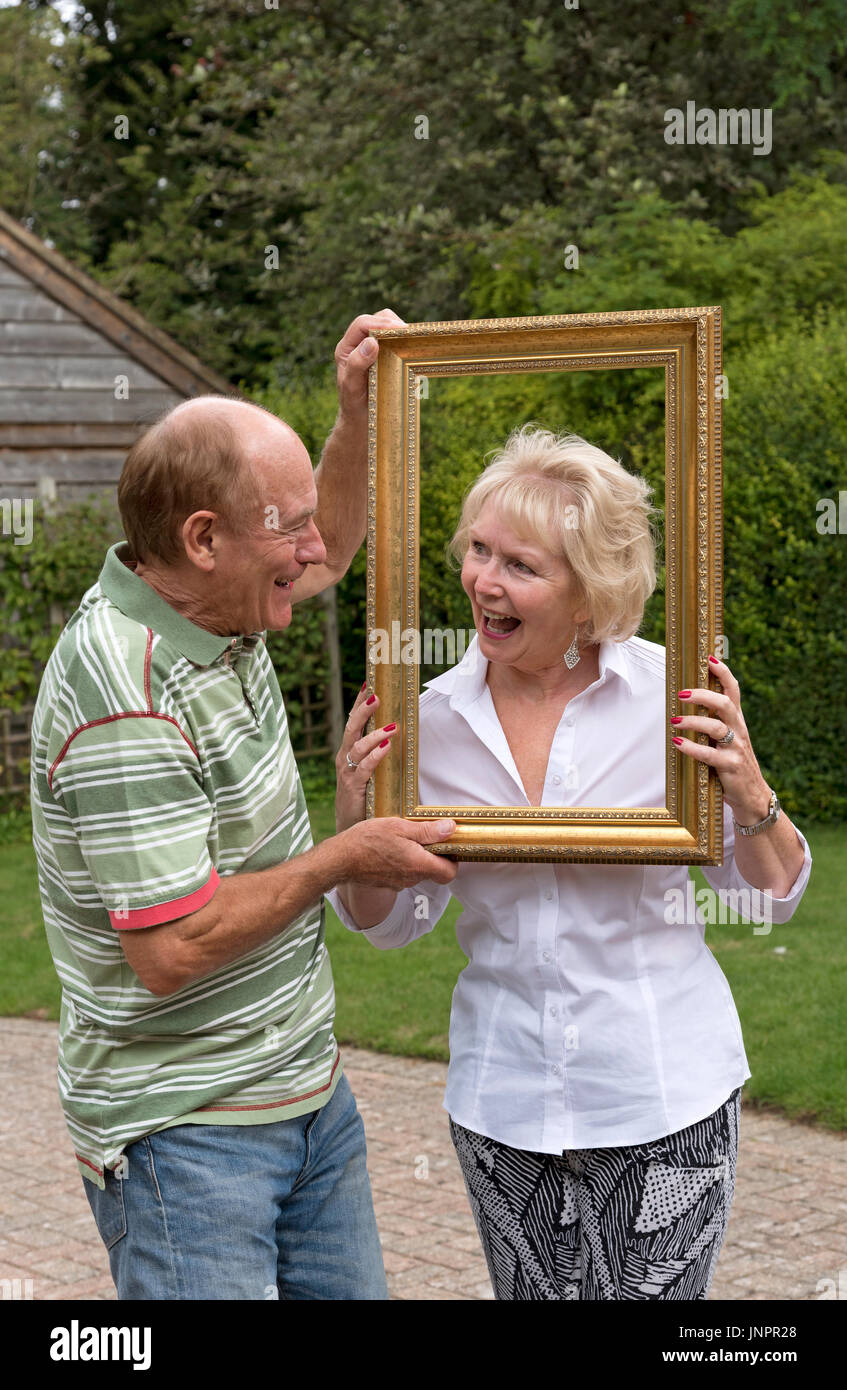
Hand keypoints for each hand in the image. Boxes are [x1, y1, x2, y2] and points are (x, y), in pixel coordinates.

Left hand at [334, 308, 405, 418]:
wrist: (360, 421)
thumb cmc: (353, 406)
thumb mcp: (351, 387)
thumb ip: (357, 364)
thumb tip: (371, 342)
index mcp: (346, 348)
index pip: (362, 324)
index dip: (380, 324)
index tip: (400, 330)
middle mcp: (358, 344)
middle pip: (377, 319)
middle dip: (393, 324)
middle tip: (408, 336)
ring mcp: (372, 349)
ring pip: (388, 327)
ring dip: (400, 332)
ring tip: (410, 343)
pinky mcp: (385, 356)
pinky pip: (396, 341)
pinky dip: (405, 342)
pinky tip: (411, 352)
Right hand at [335, 682, 397, 832]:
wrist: (349, 829)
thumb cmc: (363, 798)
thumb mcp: (369, 772)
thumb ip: (378, 755)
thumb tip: (398, 734)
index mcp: (349, 752)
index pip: (354, 722)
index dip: (359, 703)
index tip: (368, 684)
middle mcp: (345, 758)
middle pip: (352, 728)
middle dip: (363, 710)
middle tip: (376, 695)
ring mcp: (347, 772)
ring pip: (358, 746)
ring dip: (375, 733)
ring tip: (393, 726)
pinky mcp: (353, 787)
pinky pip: (364, 767)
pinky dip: (375, 756)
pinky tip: (387, 747)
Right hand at [340, 816, 457, 890]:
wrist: (340, 859)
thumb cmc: (368, 840)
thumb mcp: (399, 827)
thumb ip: (427, 830)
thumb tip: (451, 829)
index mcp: (419, 865)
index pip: (450, 873)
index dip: (453, 859)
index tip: (446, 844)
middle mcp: (412, 878)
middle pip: (434, 871)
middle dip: (433, 855)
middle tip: (423, 836)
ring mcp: (399, 884)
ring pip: (418, 872)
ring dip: (416, 858)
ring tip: (403, 839)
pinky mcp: (388, 884)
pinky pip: (403, 874)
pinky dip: (402, 863)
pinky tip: (390, 848)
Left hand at [671, 654, 771, 822]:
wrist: (753, 796)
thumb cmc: (733, 764)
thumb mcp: (727, 740)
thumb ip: (714, 723)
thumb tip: (686, 703)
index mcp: (737, 721)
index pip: (733, 691)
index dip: (723, 673)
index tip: (709, 658)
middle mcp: (739, 731)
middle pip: (724, 704)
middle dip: (702, 695)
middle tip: (681, 693)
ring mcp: (736, 748)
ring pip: (716, 727)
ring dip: (693, 721)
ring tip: (675, 721)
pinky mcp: (731, 766)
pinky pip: (710, 754)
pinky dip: (692, 748)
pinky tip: (678, 744)